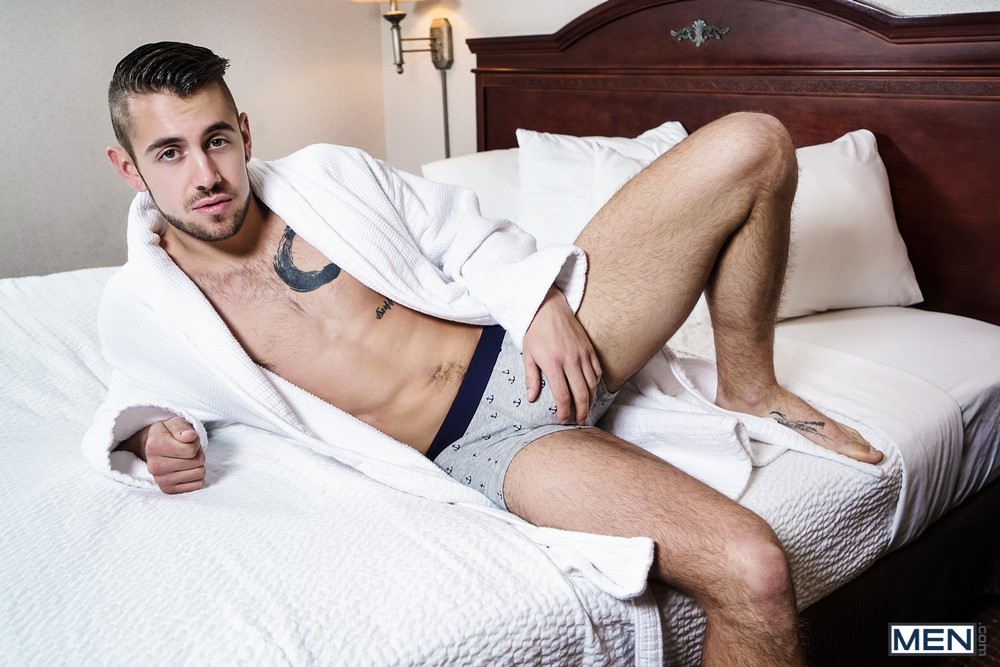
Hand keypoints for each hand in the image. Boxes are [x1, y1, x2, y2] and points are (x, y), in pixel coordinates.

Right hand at [120, 417, 205, 494]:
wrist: (153, 447)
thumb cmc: (167, 434)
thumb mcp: (174, 423)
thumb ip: (182, 428)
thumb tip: (190, 436)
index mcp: (154, 446)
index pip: (191, 450)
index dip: (195, 443)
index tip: (188, 440)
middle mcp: (154, 466)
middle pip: (197, 462)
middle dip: (197, 453)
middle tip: (187, 450)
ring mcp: (160, 480)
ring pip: (199, 474)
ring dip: (197, 464)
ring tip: (186, 458)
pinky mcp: (167, 489)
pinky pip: (197, 484)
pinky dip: (196, 476)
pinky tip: (186, 469)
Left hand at [521, 288, 601, 423]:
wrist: (548, 308)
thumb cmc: (535, 331)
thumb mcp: (528, 355)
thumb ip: (531, 378)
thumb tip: (532, 398)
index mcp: (553, 364)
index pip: (562, 395)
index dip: (564, 411)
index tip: (563, 419)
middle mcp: (571, 361)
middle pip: (582, 393)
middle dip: (582, 411)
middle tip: (579, 420)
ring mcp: (582, 354)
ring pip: (592, 384)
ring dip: (591, 400)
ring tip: (586, 409)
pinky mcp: (589, 348)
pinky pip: (597, 370)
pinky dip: (596, 383)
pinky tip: (591, 390)